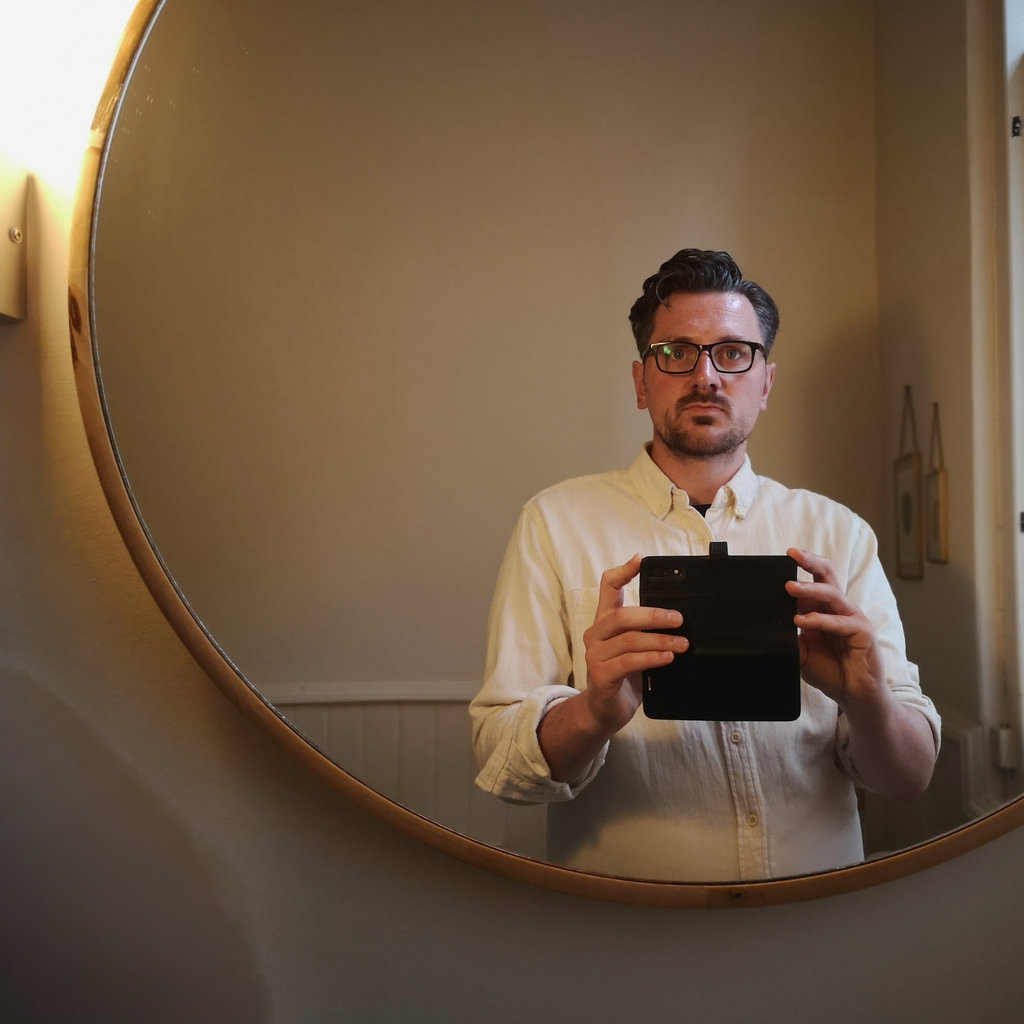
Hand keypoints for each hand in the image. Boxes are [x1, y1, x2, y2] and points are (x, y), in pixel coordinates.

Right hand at [581, 554, 686, 732]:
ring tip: (682, 643)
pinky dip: (651, 657)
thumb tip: (678, 618)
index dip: (623, 571)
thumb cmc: (625, 677)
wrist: (605, 711)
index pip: (608, 587)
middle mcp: (595, 634)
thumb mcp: (635, 648)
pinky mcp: (601, 675)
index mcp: (604, 622)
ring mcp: (595, 655)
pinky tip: (667, 657)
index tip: (640, 560)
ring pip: (629, 639)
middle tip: (679, 620)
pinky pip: (629, 662)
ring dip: (659, 639)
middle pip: (622, 614)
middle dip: (654, 615)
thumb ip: (645, 631)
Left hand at [785, 547, 885, 707]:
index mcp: (824, 608)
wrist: (852, 695)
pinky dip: (820, 620)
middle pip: (828, 576)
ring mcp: (853, 618)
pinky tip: (802, 621)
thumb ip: (789, 634)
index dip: (801, 566)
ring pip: (833, 595)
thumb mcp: (801, 649)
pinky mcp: (863, 632)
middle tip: (792, 555)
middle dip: (811, 562)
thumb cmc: (829, 670)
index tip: (783, 557)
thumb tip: (766, 622)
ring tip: (789, 588)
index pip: (814, 579)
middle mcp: (839, 608)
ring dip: (810, 590)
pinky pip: (841, 622)